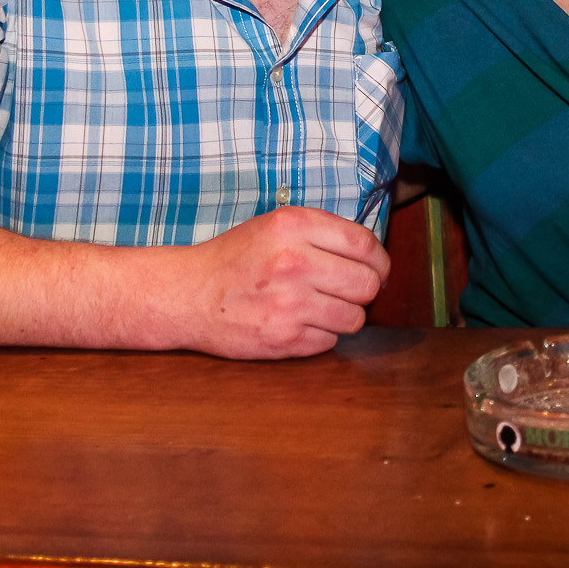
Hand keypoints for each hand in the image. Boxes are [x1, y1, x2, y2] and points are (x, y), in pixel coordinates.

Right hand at [170, 206, 388, 358]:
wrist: (188, 295)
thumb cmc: (235, 259)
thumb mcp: (275, 226)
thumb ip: (321, 233)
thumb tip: (372, 256)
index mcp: (294, 226)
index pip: (364, 244)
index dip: (380, 261)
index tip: (377, 269)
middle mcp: (294, 262)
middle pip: (366, 284)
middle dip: (364, 290)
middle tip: (348, 291)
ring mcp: (290, 304)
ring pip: (354, 318)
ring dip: (344, 316)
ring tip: (321, 308)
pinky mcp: (283, 339)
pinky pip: (330, 342)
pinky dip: (321, 335)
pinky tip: (299, 323)